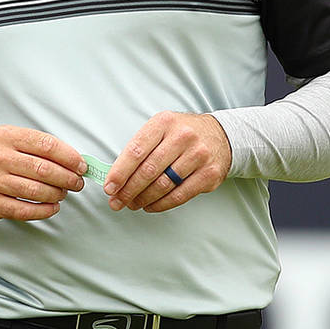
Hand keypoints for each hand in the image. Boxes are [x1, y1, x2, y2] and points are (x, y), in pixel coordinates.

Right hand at [0, 126, 85, 220]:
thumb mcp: (4, 138)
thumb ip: (33, 145)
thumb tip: (70, 158)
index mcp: (4, 137)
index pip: (46, 145)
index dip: (69, 157)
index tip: (80, 165)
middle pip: (44, 170)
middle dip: (68, 178)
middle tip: (76, 182)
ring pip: (36, 191)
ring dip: (57, 194)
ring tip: (63, 193)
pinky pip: (24, 210)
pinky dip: (44, 211)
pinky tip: (52, 207)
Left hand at [105, 111, 231, 212]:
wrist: (221, 135)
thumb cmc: (181, 133)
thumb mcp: (160, 128)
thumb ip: (140, 147)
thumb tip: (116, 175)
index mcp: (164, 123)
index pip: (136, 151)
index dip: (120, 172)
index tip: (109, 187)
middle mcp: (182, 137)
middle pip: (148, 170)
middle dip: (128, 190)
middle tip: (116, 201)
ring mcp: (198, 156)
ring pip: (163, 184)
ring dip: (143, 198)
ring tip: (131, 203)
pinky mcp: (209, 174)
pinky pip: (180, 195)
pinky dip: (161, 204)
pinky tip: (150, 205)